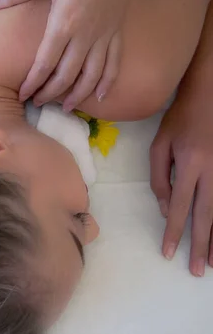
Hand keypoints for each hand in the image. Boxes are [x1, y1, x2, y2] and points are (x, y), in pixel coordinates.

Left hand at [0, 0, 127, 110]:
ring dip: (79, 94)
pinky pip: (114, 62)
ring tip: (67, 108)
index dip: (33, 83)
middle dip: (51, 93)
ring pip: (92, 74)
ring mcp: (104, 35)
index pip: (45, 63)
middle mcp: (85, 35)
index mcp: (64, 23)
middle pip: (67, 74)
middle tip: (39, 103)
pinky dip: (108, 81)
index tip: (23, 96)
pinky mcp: (117, 32)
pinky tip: (99, 96)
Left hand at [150, 99, 212, 276]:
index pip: (179, 206)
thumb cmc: (180, 119)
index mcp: (190, 164)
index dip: (173, 231)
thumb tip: (165, 207)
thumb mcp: (160, 144)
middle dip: (200, 245)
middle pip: (206, 215)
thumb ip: (159, 177)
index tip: (168, 252)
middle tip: (197, 270)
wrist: (212, 95)